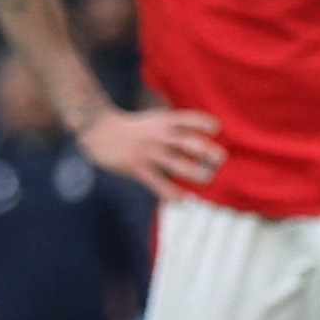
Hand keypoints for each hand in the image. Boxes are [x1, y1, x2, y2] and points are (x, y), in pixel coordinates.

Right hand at [75, 105, 221, 194]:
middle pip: (189, 142)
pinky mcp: (137, 167)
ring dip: (196, 173)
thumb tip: (204, 146)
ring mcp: (148, 152)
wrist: (98, 132)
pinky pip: (157, 182)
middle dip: (208, 151)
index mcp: (164, 121)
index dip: (204, 122)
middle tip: (221, 160)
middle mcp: (159, 135)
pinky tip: (180, 200)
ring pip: (178, 164)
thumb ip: (177, 129)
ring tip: (206, 178)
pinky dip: (170, 193)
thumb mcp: (155, 120)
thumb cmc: (135, 129)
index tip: (216, 128)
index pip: (188, 118)